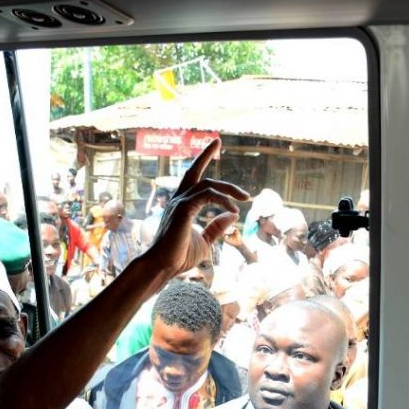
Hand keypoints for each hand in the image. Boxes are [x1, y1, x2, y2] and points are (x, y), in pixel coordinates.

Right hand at [148, 139, 248, 279]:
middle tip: (218, 141)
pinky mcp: (183, 209)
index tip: (214, 147)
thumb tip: (232, 215)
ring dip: (229, 188)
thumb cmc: (179, 257)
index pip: (193, 179)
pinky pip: (207, 196)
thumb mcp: (204, 241)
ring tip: (245, 199)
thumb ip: (217, 227)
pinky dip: (223, 201)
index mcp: (182, 205)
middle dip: (205, 153)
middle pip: (194, 171)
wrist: (163, 267)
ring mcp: (179, 203)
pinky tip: (234, 211)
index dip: (202, 162)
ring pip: (207, 184)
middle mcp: (178, 200)